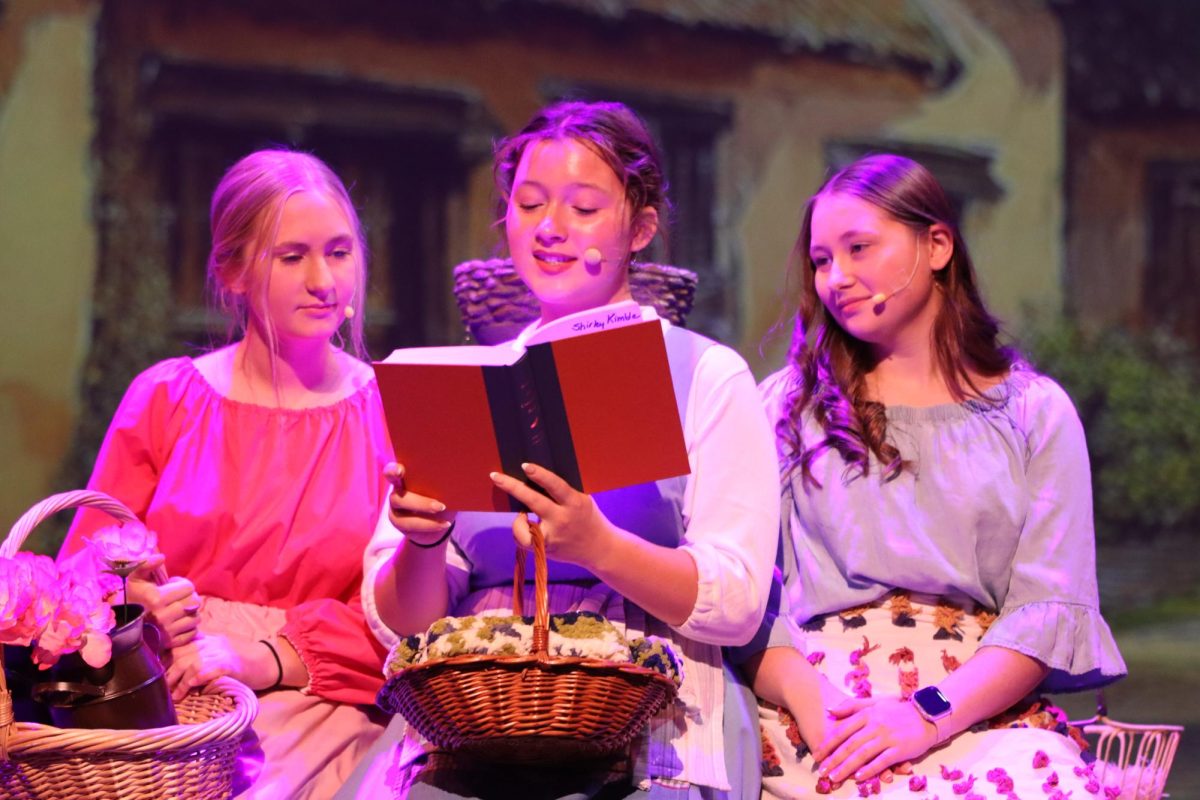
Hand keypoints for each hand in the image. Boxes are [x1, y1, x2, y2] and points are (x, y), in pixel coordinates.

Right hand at [126, 557, 200, 647]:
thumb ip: (146, 564)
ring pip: (196, 617)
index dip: (182, 584)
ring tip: (179, 610)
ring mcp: (168, 631)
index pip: (188, 587)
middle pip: (195, 602)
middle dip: (189, 597)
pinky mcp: (171, 643)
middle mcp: (163, 616)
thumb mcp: (135, 579)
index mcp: (157, 599)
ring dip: (190, 612)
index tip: (171, 586)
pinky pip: (193, 632)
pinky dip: (189, 627)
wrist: (121, 627)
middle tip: (178, 598)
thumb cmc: (131, 598)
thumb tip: (161, 557)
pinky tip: (179, 623)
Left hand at [166, 634, 276, 699]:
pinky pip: (207, 669)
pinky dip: (195, 678)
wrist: (271, 662)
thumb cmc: (246, 663)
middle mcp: (213, 643)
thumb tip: (180, 671)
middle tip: (163, 689)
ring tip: (175, 696)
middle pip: (182, 653)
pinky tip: (189, 688)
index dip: (167, 659)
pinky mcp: (229, 664)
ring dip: (179, 680)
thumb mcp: (222, 654)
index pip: (180, 644)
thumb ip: (204, 656)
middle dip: (169, 672)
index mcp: (209, 640)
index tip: (159, 674)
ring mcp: (221, 652)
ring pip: (191, 662)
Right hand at [384, 462, 454, 545]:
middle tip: (441, 506)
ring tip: (444, 514)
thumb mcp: (444, 488)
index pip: (391, 472)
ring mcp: (395, 510)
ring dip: (424, 515)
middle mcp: (396, 493)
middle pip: (397, 497)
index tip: (400, 471)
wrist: (442, 521)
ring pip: (402, 515)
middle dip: (419, 503)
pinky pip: (409, 526)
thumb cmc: (443, 496)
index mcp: (405, 478)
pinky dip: (429, 525)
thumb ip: (442, 480)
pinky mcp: (399, 523)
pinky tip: (444, 524)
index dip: (392, 471)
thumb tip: (456, 474)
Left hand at [490, 463, 614, 569]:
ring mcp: (553, 536)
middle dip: (513, 487)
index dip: (539, 474)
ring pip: (523, 528)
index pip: (555, 485)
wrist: (600, 548)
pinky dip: (520, 533)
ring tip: (523, 517)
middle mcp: (562, 519)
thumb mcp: (582, 500)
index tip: (525, 466)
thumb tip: (534, 478)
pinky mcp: (546, 549)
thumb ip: (562, 493)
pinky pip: (524, 541)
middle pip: (534, 501)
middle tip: (496, 476)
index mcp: (574, 502)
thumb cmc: (587, 518)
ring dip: (518, 520)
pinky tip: (526, 529)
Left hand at [811, 695, 937, 782]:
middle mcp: (875, 725)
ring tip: (835, 777)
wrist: (926, 715)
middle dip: (833, 760)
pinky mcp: (900, 749)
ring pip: (862, 755)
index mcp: (867, 714)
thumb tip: (830, 711)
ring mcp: (887, 737)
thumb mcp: (874, 703)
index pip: (842, 731)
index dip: (828, 744)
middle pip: (849, 745)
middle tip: (821, 771)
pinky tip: (858, 778)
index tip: (816, 755)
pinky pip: (881, 761)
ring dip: (846, 767)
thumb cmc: (897, 711)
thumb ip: (851, 706)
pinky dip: (869, 770)